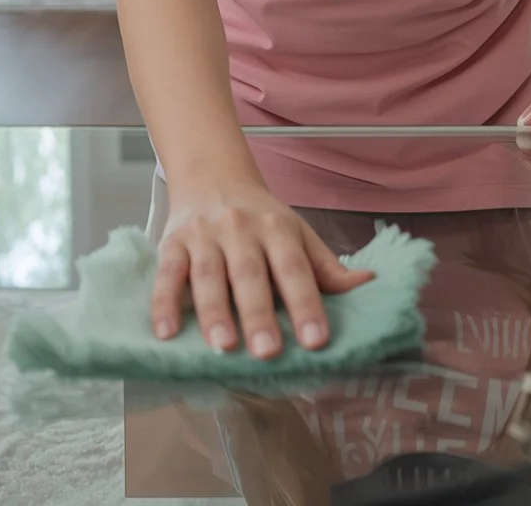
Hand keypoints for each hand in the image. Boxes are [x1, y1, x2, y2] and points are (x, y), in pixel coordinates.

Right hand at [153, 182, 374, 359]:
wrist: (213, 179)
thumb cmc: (262, 219)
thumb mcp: (299, 235)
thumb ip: (327, 267)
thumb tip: (367, 284)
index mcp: (278, 230)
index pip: (295, 269)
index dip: (306, 304)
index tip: (317, 340)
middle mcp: (241, 230)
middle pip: (250, 274)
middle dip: (259, 314)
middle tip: (268, 352)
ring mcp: (204, 236)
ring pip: (208, 275)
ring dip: (214, 311)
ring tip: (223, 347)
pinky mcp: (171, 244)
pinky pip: (166, 275)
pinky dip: (163, 303)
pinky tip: (167, 332)